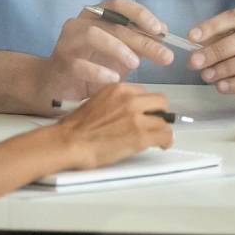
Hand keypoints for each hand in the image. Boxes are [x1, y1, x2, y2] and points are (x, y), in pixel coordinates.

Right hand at [38, 0, 175, 102]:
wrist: (57, 84)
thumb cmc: (92, 63)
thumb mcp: (121, 50)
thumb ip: (139, 40)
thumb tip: (164, 32)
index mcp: (96, 14)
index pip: (119, 4)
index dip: (140, 14)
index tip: (160, 30)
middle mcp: (81, 22)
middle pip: (114, 25)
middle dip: (142, 40)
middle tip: (164, 56)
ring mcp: (69, 41)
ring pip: (94, 35)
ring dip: (118, 48)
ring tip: (136, 64)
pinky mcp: (62, 62)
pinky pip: (81, 64)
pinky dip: (100, 71)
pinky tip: (114, 80)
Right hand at [55, 83, 173, 168]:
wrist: (69, 143)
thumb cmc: (77, 128)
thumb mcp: (99, 102)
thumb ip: (117, 102)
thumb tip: (130, 111)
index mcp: (119, 88)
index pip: (145, 93)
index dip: (147, 106)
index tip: (146, 115)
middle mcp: (130, 99)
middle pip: (160, 102)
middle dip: (159, 114)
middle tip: (155, 125)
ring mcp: (136, 117)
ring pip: (164, 120)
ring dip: (162, 130)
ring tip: (157, 139)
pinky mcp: (140, 135)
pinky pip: (165, 135)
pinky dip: (165, 142)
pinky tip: (161, 146)